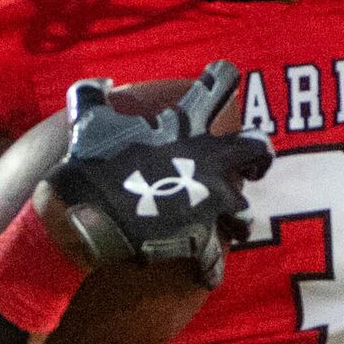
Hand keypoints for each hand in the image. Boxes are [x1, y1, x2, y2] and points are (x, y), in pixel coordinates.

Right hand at [39, 61, 272, 285]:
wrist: (84, 216)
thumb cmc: (88, 165)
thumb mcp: (87, 120)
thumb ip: (92, 93)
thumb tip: (102, 80)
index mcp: (186, 129)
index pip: (217, 87)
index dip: (223, 76)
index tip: (224, 73)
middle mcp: (208, 162)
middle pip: (257, 149)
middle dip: (259, 157)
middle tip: (251, 166)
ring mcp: (208, 202)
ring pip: (245, 213)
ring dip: (238, 221)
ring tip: (230, 227)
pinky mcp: (199, 238)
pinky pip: (215, 261)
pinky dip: (209, 268)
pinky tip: (203, 270)